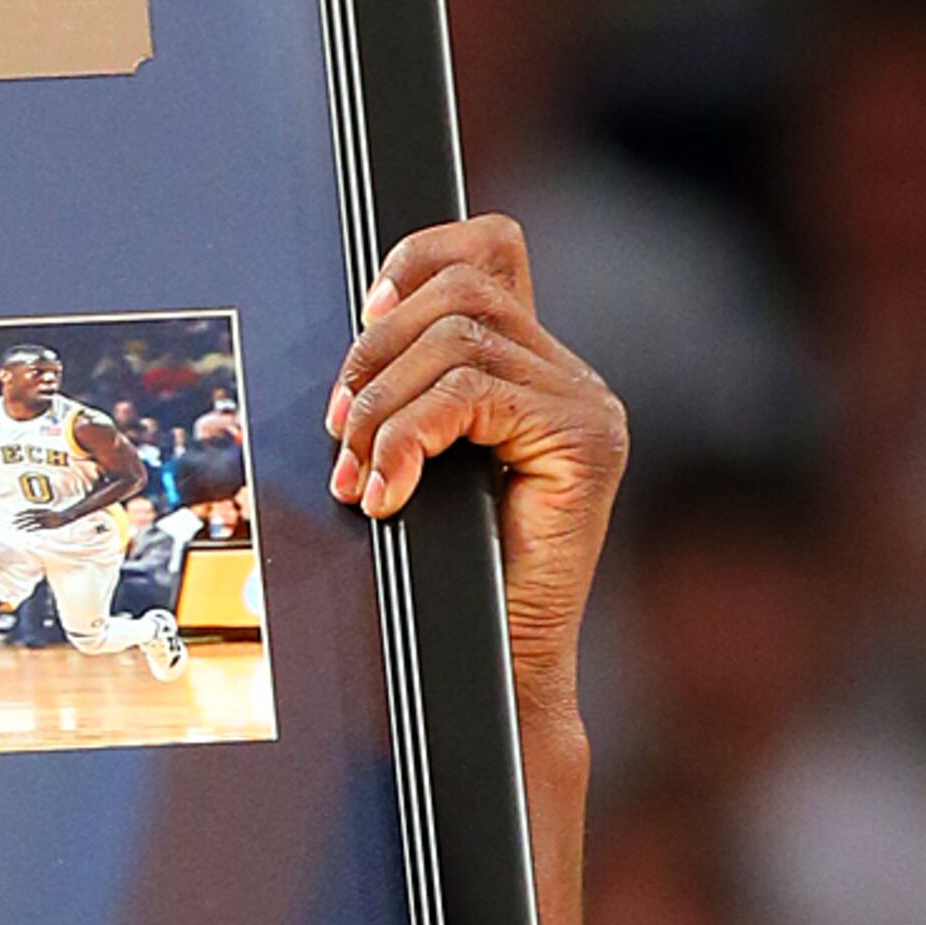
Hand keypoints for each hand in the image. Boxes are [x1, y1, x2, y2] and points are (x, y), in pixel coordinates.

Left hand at [326, 218, 624, 733]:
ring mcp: (586, 407)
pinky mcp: (585, 443)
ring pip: (457, 340)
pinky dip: (409, 438)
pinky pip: (473, 395)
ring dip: (382, 408)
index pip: (491, 248)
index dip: (419, 257)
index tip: (364, 311)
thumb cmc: (440, 585)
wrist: (492, 676)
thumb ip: (406, 398)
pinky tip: (389, 494)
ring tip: (361, 478)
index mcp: (532, 371)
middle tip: (339, 434)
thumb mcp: (411, 468)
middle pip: (460, 290)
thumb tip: (359, 329)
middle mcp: (570, 378)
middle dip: (374, 355)